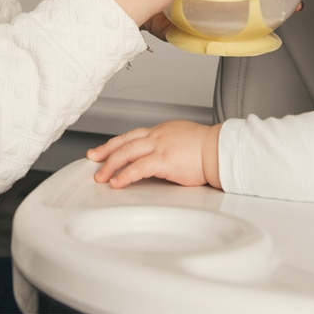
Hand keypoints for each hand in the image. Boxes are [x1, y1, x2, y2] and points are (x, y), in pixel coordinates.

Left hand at [87, 120, 222, 188]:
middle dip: (106, 151)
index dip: (117, 143)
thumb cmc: (209, 149)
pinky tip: (116, 182)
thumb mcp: (184, 141)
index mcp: (162, 130)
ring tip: (100, 176)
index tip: (105, 149)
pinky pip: (137, 168)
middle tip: (93, 159)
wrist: (220, 149)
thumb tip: (165, 158)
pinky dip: (124, 175)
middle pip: (124, 141)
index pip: (132, 135)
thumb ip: (170, 147)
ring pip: (125, 152)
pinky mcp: (163, 160)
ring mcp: (158, 146)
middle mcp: (157, 135)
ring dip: (109, 165)